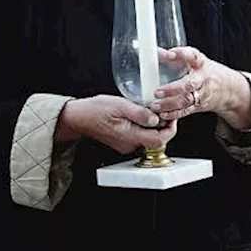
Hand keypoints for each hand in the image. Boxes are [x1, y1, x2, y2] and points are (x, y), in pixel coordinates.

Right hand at [55, 95, 177, 154]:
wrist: (79, 117)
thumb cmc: (96, 110)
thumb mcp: (120, 105)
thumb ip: (139, 113)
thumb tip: (156, 119)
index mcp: (130, 136)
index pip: (159, 140)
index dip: (170, 130)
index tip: (172, 118)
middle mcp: (129, 145)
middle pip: (156, 141)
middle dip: (162, 126)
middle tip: (161, 111)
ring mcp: (126, 145)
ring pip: (147, 138)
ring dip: (152, 126)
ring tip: (148, 110)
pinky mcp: (123, 142)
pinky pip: (139, 137)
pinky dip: (143, 127)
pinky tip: (138, 116)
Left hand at [151, 47, 250, 128]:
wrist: (226, 88)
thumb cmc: (203, 71)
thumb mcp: (194, 59)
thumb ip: (176, 56)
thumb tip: (156, 52)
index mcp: (200, 62)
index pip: (193, 56)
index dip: (182, 54)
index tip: (169, 54)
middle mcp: (202, 78)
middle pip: (189, 84)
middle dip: (172, 89)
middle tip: (157, 92)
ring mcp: (201, 93)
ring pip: (186, 100)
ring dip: (169, 104)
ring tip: (155, 105)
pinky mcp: (198, 106)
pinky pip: (186, 111)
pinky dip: (173, 114)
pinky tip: (162, 113)